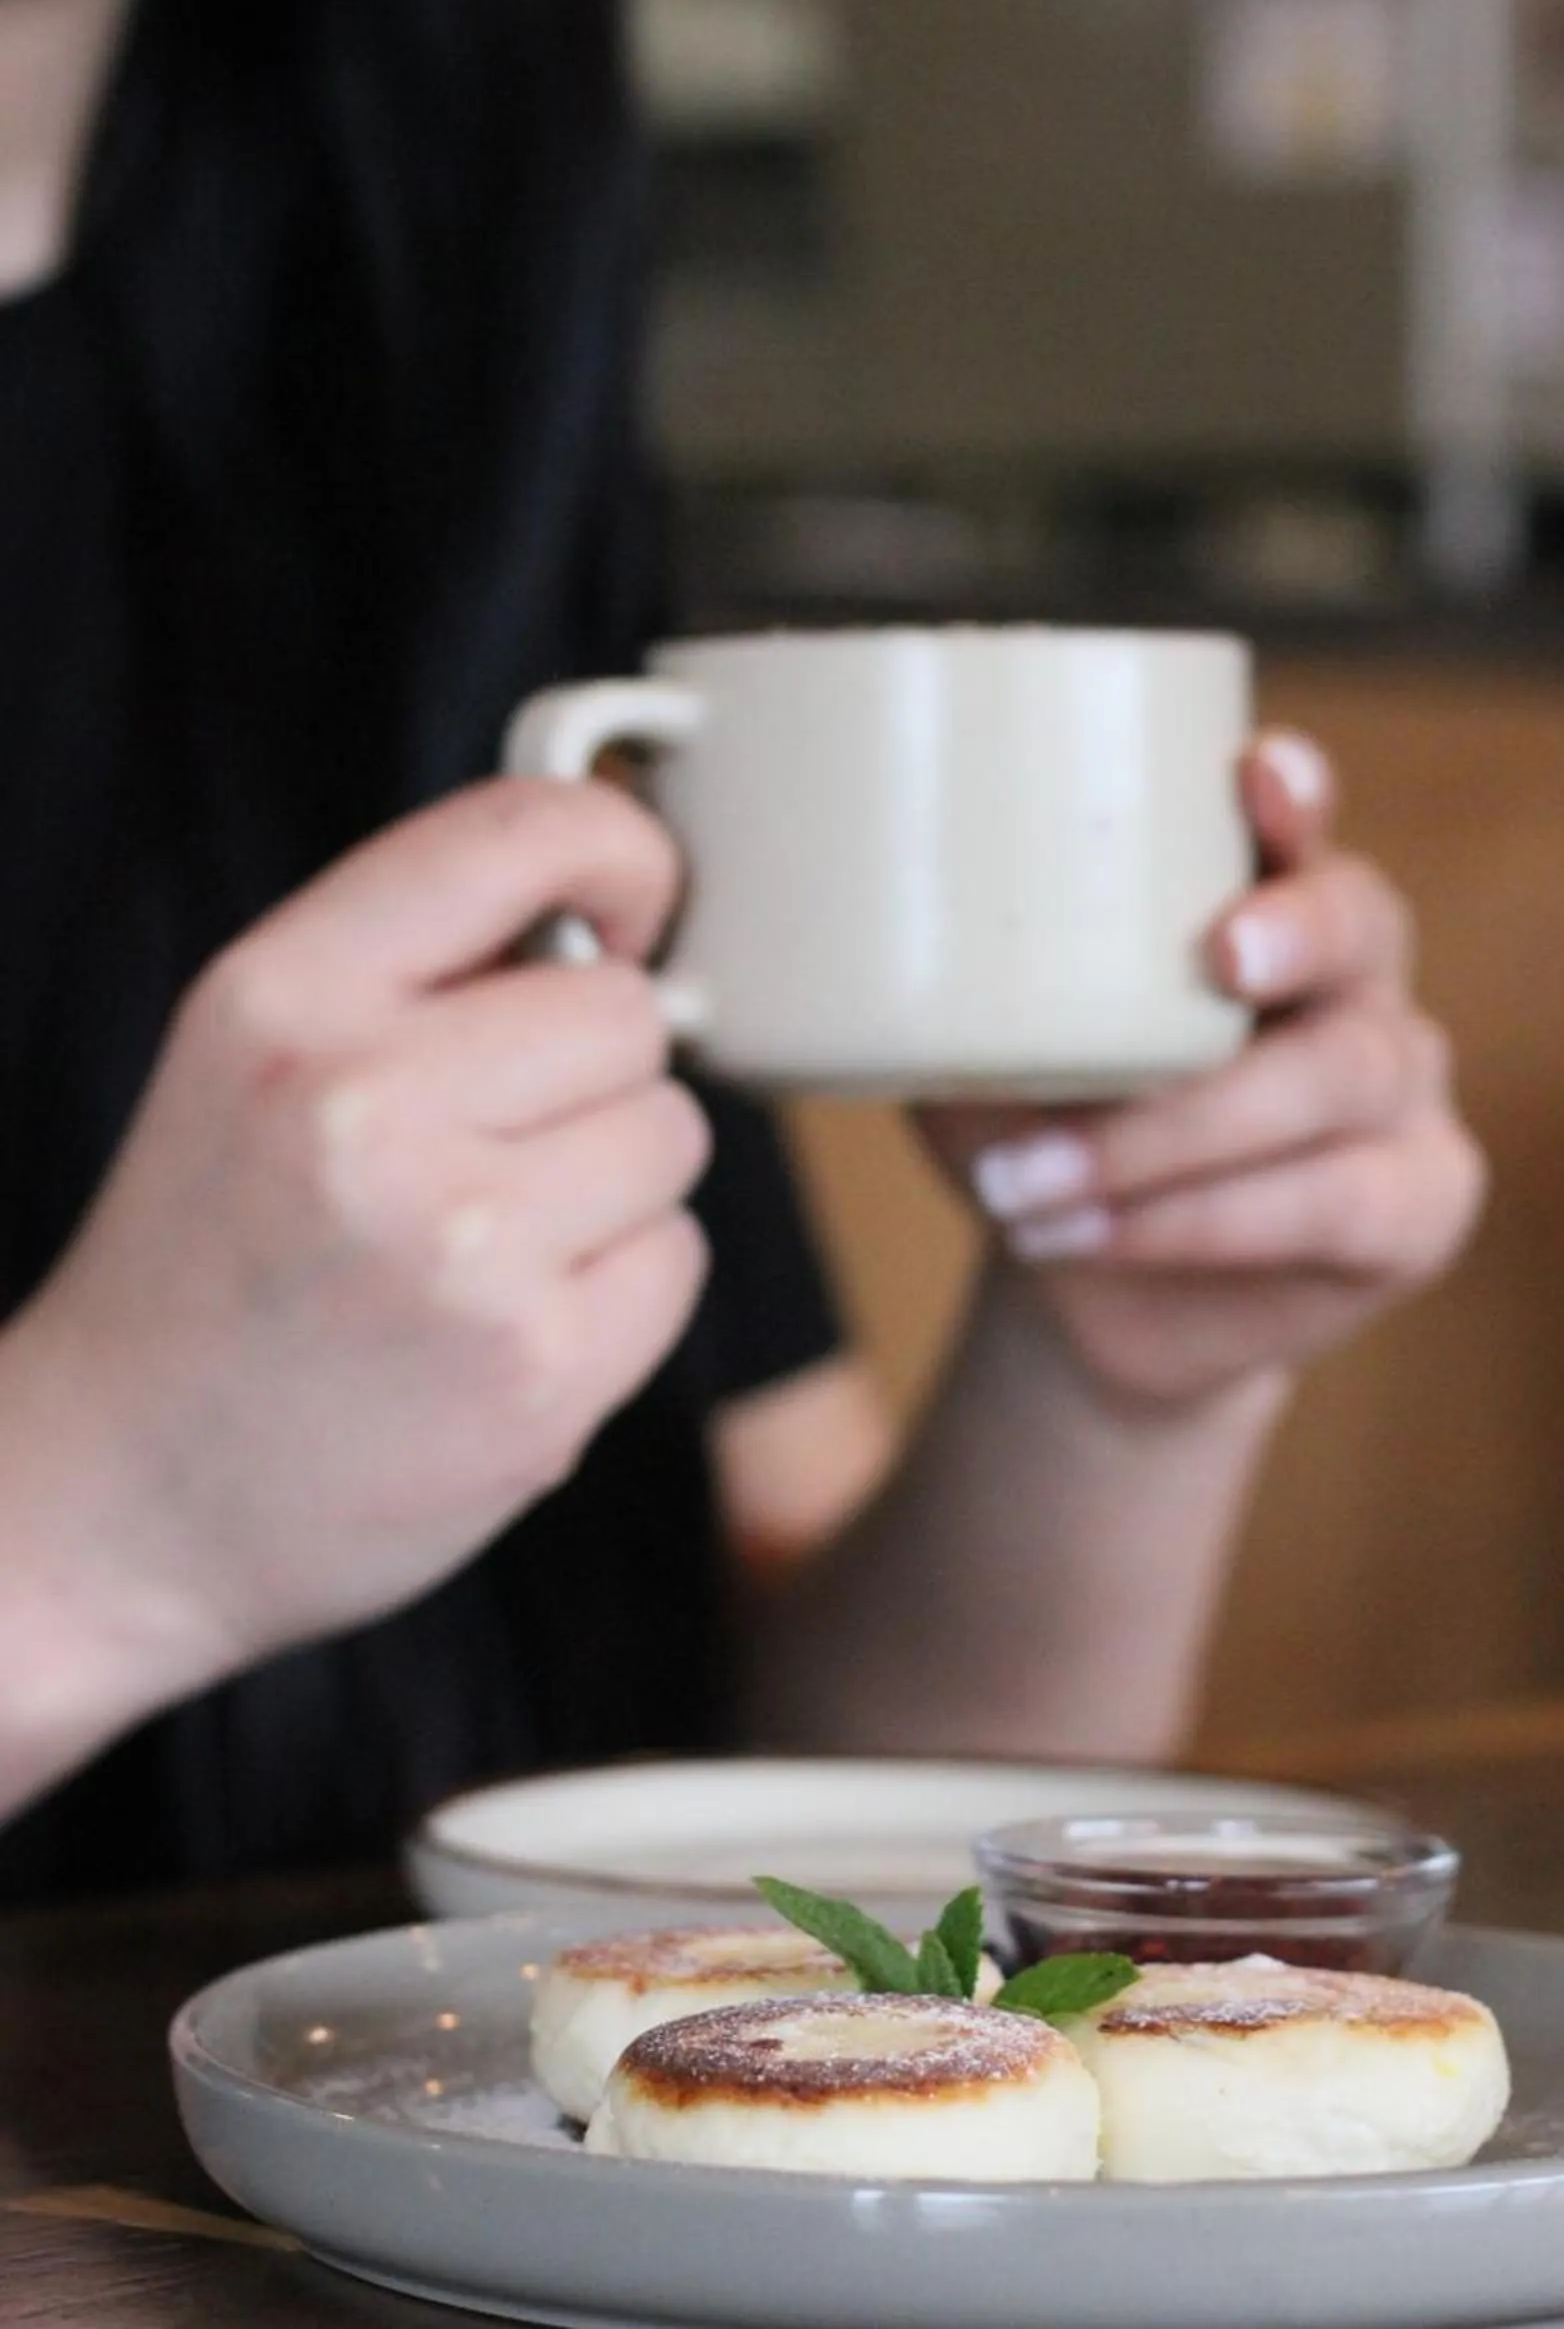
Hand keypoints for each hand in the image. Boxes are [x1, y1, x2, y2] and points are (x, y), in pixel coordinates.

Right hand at [5, 779, 710, 1687]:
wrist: (122, 1495)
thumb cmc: (214, 1259)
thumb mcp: (251, 1053)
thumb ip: (415, 958)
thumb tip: (610, 906)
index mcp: (284, 1001)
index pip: (515, 833)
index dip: (618, 851)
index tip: (633, 905)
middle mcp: (364, 1109)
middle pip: (627, 1013)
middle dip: (587, 1073)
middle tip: (485, 1150)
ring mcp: (460, 1250)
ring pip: (669, 1134)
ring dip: (611, 1185)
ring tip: (483, 1244)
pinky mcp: (536, 1374)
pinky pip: (676, 1259)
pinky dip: (619, 1292)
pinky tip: (504, 1325)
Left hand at [923, 731, 1484, 1403]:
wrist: (1086, 1299)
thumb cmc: (1038, 1130)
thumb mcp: (978, 1055)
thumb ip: (955, 996)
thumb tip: (855, 930)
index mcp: (1258, 898)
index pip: (1297, 817)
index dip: (1293, 790)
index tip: (1257, 771)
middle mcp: (1352, 975)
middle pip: (1362, 925)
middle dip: (1294, 932)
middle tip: (1216, 956)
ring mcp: (1400, 1088)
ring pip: (1337, 1079)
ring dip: (1175, 1133)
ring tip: (1029, 1181)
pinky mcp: (1417, 1203)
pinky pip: (1337, 1202)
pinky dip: (1202, 1221)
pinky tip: (1094, 1234)